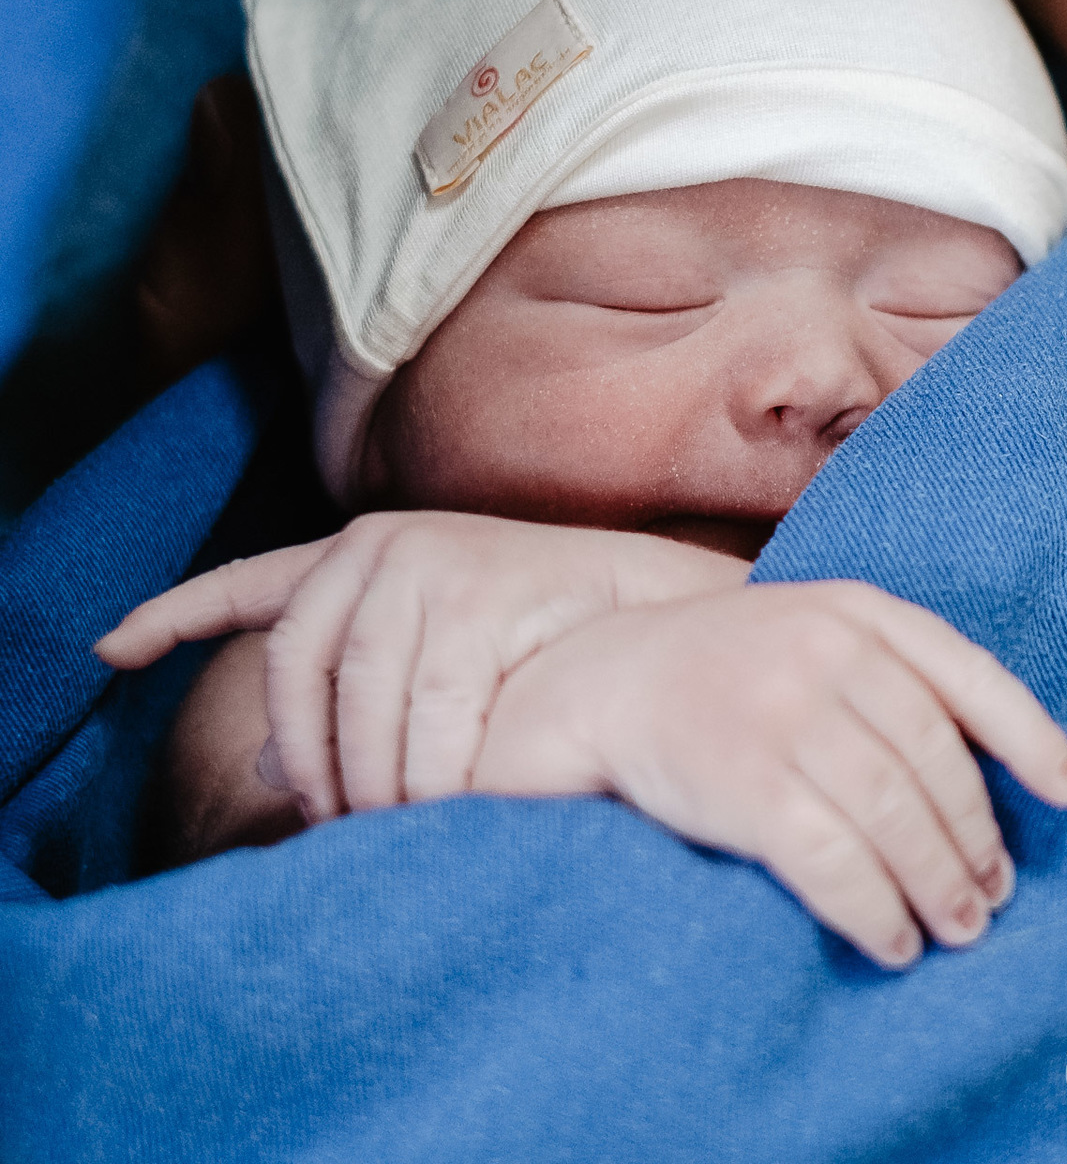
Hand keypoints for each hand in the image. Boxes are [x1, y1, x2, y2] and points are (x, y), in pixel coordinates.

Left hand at [95, 511, 746, 817]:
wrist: (650, 609)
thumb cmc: (536, 642)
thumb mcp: (427, 658)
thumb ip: (348, 696)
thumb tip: (269, 774)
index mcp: (352, 555)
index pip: (247, 584)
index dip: (171, 616)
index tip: (108, 649)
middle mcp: (376, 547)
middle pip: (293, 675)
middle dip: (312, 768)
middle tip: (340, 829)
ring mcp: (426, 563)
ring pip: (360, 709)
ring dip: (376, 789)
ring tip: (403, 826)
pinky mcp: (476, 592)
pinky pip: (430, 719)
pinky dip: (433, 779)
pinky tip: (447, 805)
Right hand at [471, 580, 1066, 968]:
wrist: (600, 677)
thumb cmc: (724, 666)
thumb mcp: (809, 627)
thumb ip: (886, 667)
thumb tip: (988, 767)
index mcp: (853, 607)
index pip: (968, 671)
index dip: (1030, 736)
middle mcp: (825, 650)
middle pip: (936, 764)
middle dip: (975, 841)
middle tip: (990, 895)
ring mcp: (782, 714)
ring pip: (896, 817)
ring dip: (937, 886)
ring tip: (955, 927)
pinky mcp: (743, 782)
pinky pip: (835, 863)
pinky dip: (875, 912)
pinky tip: (889, 939)